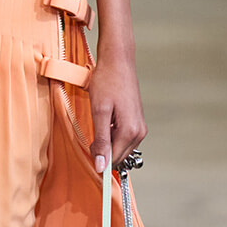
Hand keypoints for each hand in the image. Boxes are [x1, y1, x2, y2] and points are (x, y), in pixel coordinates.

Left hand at [88, 47, 146, 171]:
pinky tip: (106, 119)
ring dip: (106, 141)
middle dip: (102, 149)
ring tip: (99, 121)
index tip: (86, 151)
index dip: (98, 159)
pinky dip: (111, 134)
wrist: (118, 61)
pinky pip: (122, 137)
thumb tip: (101, 165)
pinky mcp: (136, 121)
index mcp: (130, 132)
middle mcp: (139, 132)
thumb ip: (100, 140)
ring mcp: (139, 127)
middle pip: (117, 156)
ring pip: (119, 147)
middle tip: (90, 132)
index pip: (113, 160)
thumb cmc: (107, 81)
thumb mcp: (99, 111)